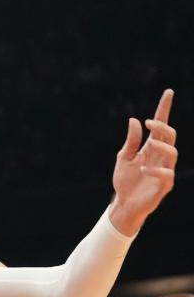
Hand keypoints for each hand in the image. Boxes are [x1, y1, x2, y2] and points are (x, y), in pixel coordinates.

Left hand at [110, 89, 177, 235]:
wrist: (124, 203)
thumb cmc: (125, 180)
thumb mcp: (124, 158)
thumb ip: (131, 141)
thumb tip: (133, 120)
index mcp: (151, 147)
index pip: (161, 125)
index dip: (164, 109)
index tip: (168, 92)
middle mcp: (160, 156)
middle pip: (169, 135)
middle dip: (162, 126)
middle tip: (148, 122)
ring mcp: (165, 169)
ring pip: (172, 152)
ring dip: (161, 146)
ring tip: (148, 146)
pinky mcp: (165, 184)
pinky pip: (167, 174)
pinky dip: (155, 170)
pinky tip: (143, 170)